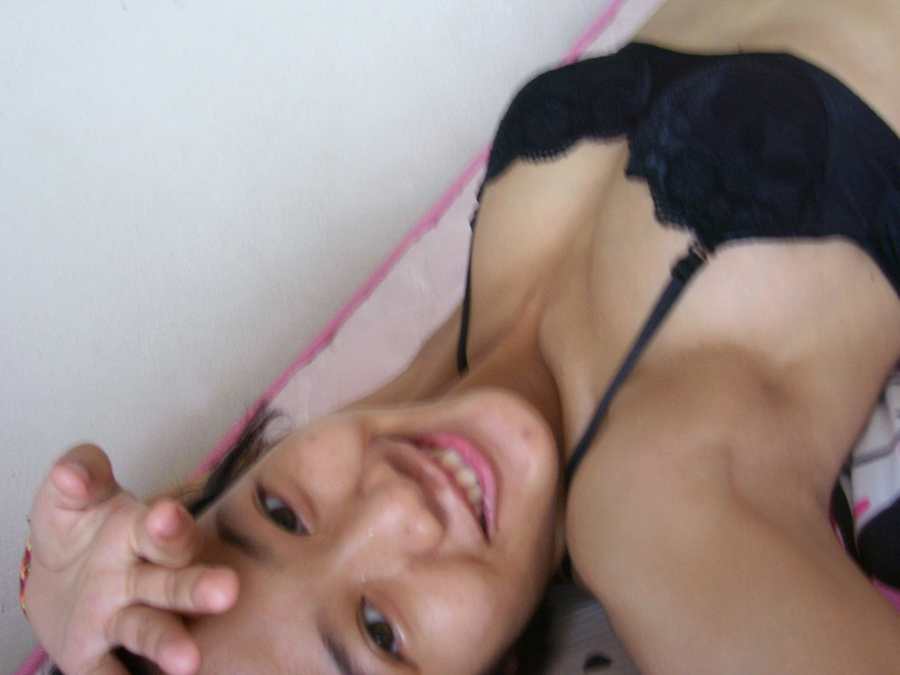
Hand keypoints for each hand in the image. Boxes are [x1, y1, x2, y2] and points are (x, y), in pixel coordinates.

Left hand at [24, 444, 238, 674]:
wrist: (56, 577)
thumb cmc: (79, 530)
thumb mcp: (72, 498)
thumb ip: (79, 475)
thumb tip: (72, 473)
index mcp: (139, 535)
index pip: (161, 531)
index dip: (168, 526)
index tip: (167, 515)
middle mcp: (141, 579)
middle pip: (173, 583)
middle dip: (197, 588)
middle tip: (226, 591)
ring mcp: (120, 620)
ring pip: (150, 630)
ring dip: (170, 644)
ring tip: (189, 663)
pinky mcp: (93, 657)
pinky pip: (108, 674)